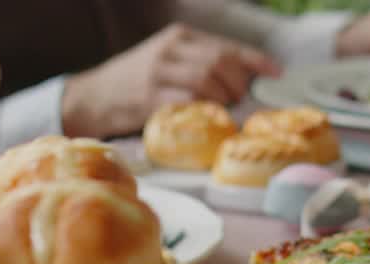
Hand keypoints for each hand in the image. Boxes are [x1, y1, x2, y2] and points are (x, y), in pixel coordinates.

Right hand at [63, 24, 278, 137]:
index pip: (225, 46)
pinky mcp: (149, 97)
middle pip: (219, 62)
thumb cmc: (136, 83)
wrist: (93, 97)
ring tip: (223, 111)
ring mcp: (158, 73)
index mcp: (178, 37)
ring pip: (206, 80)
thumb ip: (198, 66)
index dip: (255, 60)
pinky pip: (186, 102)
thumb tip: (242, 84)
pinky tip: (207, 119)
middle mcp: (170, 50)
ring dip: (222, 99)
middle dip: (237, 84)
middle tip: (239, 101)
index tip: (276, 72)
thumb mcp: (167, 62)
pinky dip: (203, 111)